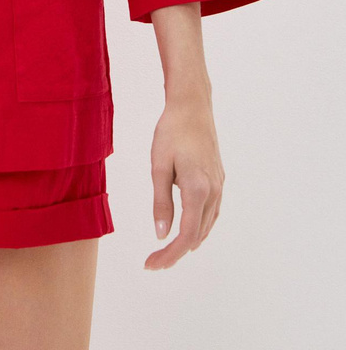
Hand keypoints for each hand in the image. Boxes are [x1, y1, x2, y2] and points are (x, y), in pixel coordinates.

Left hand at [144, 95, 224, 269]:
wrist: (192, 106)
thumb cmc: (172, 131)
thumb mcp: (159, 165)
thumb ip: (161, 202)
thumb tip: (162, 234)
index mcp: (198, 189)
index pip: (186, 235)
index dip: (170, 254)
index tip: (151, 264)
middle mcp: (213, 192)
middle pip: (197, 235)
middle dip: (176, 251)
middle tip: (154, 261)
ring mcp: (219, 186)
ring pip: (207, 225)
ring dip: (188, 241)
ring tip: (167, 250)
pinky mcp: (219, 179)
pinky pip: (211, 212)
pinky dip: (199, 226)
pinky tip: (188, 227)